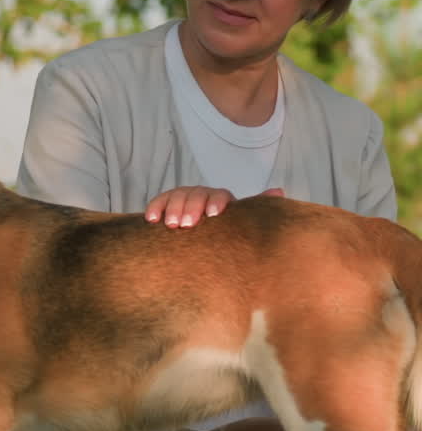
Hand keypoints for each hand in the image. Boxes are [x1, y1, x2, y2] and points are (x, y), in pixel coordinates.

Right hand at [144, 186, 284, 228]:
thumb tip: (279, 192)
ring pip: (177, 196)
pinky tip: (151, 220)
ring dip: (173, 209)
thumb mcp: (241, 223)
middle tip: (186, 225)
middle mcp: (202, 196)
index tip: (214, 215)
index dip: (216, 202)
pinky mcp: (166, 206)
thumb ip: (256, 208)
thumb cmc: (227, 233)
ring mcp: (183, 199)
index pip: (220, 195)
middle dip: (191, 207)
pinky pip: (159, 202)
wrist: (207, 239)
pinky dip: (155, 208)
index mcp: (221, 200)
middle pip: (196, 194)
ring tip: (171, 226)